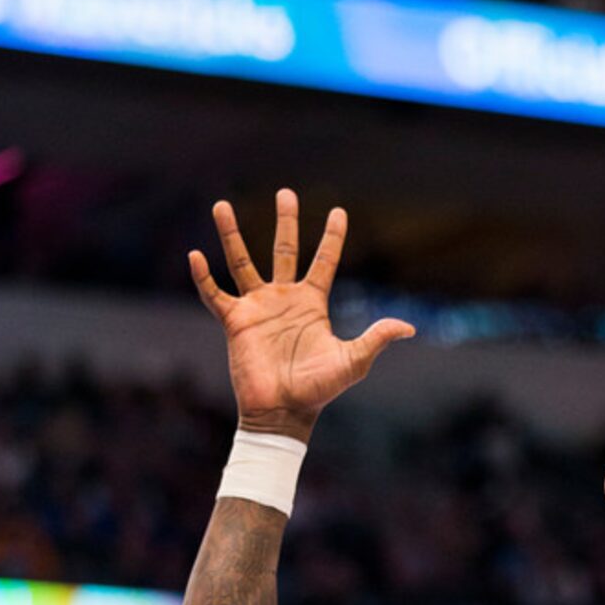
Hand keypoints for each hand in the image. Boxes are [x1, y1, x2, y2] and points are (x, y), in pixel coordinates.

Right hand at [189, 189, 413, 442]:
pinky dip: (203, 277)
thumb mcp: (353, 362)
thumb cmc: (318, 390)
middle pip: (284, 250)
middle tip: (286, 192)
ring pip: (242, 261)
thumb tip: (410, 328)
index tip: (338, 211)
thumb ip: (376, 339)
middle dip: (285, 222)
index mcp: (312, 304)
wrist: (284, 412)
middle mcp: (284, 299)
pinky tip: (195, 256)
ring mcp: (258, 308)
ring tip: (222, 205)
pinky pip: (214, 294)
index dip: (332, 237)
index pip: (324, 261)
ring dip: (231, 234)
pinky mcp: (236, 322)